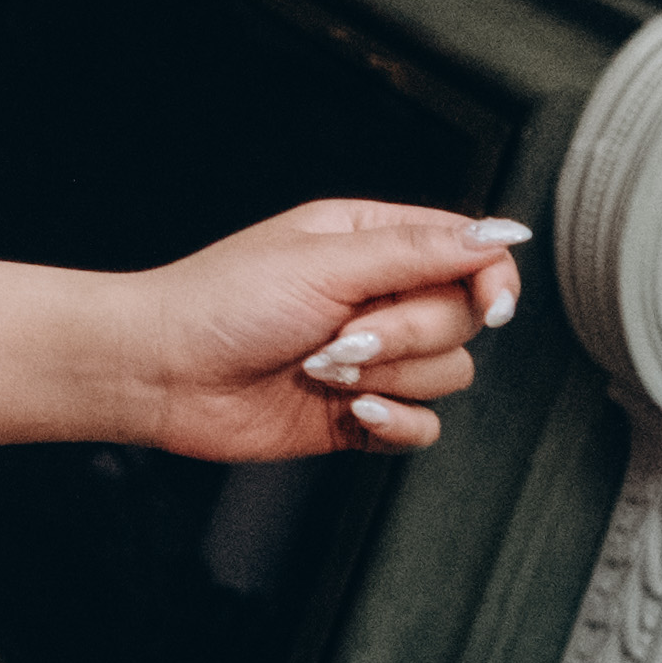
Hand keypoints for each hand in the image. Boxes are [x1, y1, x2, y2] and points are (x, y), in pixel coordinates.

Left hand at [111, 198, 523, 460]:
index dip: (492, 279)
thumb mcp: (324, 262)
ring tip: (322, 368)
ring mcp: (371, 358)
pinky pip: (424, 427)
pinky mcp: (360, 413)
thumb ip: (417, 252)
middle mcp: (377, 296)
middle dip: (408, 335)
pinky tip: (350, 411)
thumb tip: (500, 235)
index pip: (470, 252)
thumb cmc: (221, 302)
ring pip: (449, 375)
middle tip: (342, 336)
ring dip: (390, 378)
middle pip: (462, 320)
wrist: (161, 373)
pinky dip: (396, 423)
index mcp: (370, 241)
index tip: (493, 306)